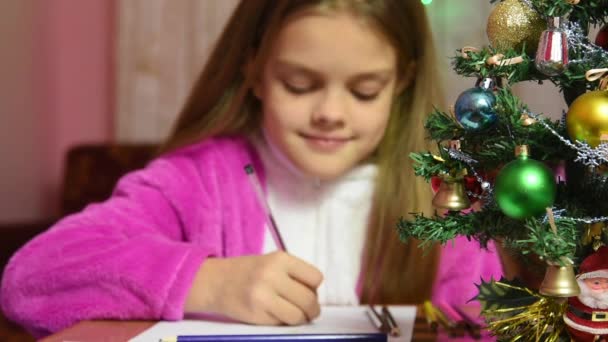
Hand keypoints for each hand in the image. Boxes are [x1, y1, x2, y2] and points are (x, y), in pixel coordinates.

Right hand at [185, 251, 322, 324]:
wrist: (215, 282)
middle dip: (312, 309)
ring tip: (295, 315)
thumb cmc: (248, 271)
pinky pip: (282, 323)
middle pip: (309, 299)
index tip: (309, 291)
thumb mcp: (271, 262)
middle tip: (309, 311)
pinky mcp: (256, 314)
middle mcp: (272, 275)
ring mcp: (263, 296)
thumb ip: (293, 274)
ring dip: (301, 319)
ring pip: (298, 315)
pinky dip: (284, 322)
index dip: (314, 288)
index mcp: (280, 259)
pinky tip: (276, 315)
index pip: (315, 278)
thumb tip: (315, 296)